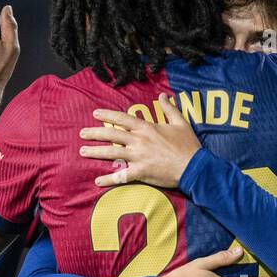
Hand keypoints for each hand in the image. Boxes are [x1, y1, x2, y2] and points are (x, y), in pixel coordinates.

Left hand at [80, 95, 200, 188]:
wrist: (194, 167)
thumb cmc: (188, 145)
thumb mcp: (180, 123)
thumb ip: (169, 109)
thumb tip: (164, 96)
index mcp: (147, 128)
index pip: (122, 118)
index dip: (107, 115)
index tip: (95, 114)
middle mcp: (139, 141)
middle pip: (111, 135)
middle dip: (94, 133)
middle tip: (81, 133)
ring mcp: (138, 157)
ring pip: (112, 153)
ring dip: (95, 152)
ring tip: (82, 151)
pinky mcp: (141, 172)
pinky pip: (121, 176)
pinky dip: (109, 179)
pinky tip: (97, 181)